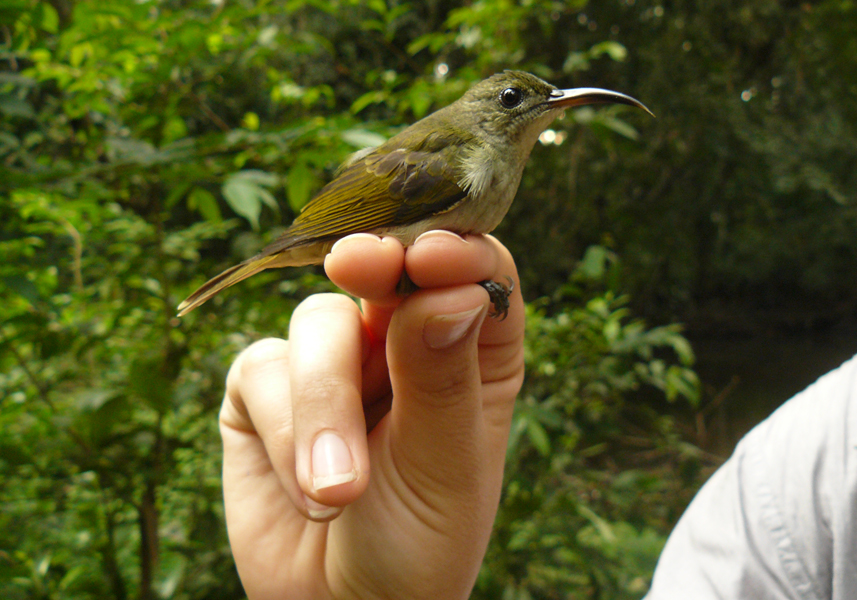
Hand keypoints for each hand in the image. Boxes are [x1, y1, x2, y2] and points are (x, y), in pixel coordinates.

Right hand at [219, 231, 524, 599]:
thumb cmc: (419, 540)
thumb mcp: (445, 464)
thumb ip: (443, 376)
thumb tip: (450, 289)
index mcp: (471, 351)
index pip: (476, 272)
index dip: (456, 250)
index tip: (432, 256)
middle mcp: (401, 341)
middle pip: (389, 268)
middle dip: (373, 267)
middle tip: (357, 265)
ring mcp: (332, 360)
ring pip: (318, 321)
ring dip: (324, 407)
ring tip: (340, 493)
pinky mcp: (267, 388)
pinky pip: (261, 368)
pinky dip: (284, 432)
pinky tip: (309, 494)